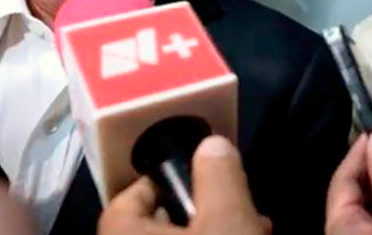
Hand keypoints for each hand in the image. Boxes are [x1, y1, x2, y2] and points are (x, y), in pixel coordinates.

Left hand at [98, 135, 270, 234]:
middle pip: (157, 219)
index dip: (167, 178)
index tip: (200, 173)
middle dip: (201, 205)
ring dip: (212, 226)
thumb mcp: (228, 220)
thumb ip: (219, 176)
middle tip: (237, 202)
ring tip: (251, 225)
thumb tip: (212, 144)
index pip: (129, 194)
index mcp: (120, 233)